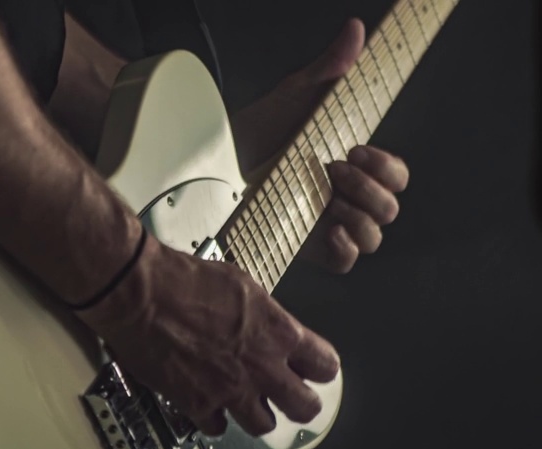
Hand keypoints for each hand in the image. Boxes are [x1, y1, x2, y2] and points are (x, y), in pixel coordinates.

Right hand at [78, 234, 339, 436]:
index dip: (319, 369)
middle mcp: (261, 367)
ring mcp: (229, 390)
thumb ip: (263, 316)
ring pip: (263, 425)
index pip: (325, 366)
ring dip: (256, 414)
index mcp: (279, 332)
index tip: (312, 370)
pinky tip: (207, 404)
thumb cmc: (182, 280)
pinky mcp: (196, 404)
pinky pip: (216, 427)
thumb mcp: (242, 286)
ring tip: (247, 404)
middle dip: (299, 403)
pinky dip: (213, 419)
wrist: (140, 293)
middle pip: (304, 406)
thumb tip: (265, 325)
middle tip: (289, 398)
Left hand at [231, 18, 409, 272]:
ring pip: (373, 237)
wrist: (210, 168)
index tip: (355, 150)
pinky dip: (344, 249)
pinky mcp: (304, 248)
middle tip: (333, 168)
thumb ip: (326, 70)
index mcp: (350, 166)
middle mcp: (343, 198)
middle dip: (370, 189)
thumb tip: (354, 31)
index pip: (396, 176)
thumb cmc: (253, 134)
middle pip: (390, 208)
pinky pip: (345, 261)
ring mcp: (325, 225)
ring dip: (358, 216)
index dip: (387, 167)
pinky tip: (325, 229)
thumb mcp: (291, 98)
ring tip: (325, 194)